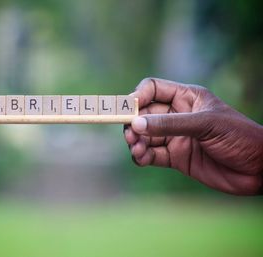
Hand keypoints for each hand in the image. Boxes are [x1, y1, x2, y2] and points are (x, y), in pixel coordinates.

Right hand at [124, 78, 262, 194]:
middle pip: (143, 114)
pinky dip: (142, 156)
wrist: (258, 169)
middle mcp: (177, 116)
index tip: (128, 110)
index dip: (137, 97)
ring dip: (135, 142)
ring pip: (144, 135)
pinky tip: (141, 158)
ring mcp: (175, 137)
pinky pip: (151, 154)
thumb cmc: (239, 137)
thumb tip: (136, 124)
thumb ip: (169, 124)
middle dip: (132, 123)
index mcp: (186, 98)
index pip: (153, 89)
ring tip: (137, 149)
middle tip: (130, 135)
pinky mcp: (175, 157)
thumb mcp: (205, 124)